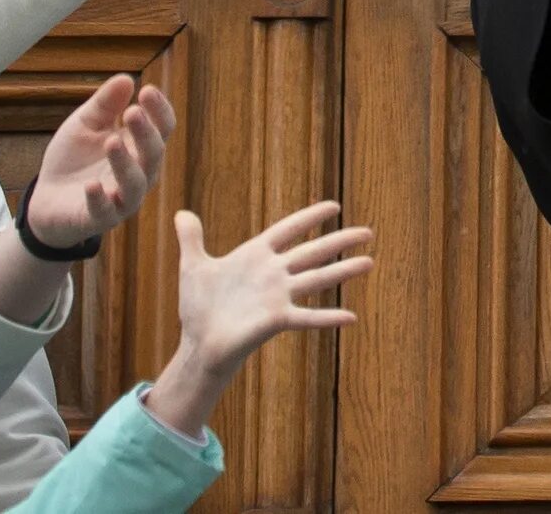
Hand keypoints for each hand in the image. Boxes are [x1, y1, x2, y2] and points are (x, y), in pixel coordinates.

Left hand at [20, 74, 174, 250]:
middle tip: (133, 112)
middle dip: (146, 133)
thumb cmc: (73, 158)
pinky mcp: (99, 219)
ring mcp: (122, 198)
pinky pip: (105, 212)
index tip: (147, 90)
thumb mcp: (85, 124)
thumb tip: (126, 78)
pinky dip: (99, 199)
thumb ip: (105, 104)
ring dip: (125, 163)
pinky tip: (91, 185)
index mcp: (140, 146)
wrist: (46, 198)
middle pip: (154, 153)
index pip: (162, 127)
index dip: (159, 110)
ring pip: (135, 183)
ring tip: (111, 142)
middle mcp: (139, 172)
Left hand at [145, 201, 374, 438]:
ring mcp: (278, 296)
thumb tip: (180, 213)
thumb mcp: (194, 267)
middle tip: (368, 231)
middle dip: (340, 240)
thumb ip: (191, 239)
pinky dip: (328, 318)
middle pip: (312, 251)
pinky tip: (351, 318)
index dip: (310, 217)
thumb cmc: (198, 307)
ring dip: (343, 271)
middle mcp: (273, 273)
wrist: (199, 344)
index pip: (288, 229)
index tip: (334, 206)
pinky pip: (307, 317)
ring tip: (369, 262)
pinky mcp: (276, 320)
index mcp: (257, 255)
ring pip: (317, 278)